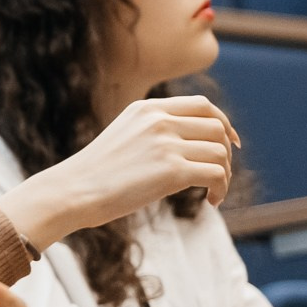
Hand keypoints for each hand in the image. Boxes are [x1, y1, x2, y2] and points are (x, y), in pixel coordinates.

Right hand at [1, 96, 237, 247]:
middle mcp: (159, 120)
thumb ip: (154, 128)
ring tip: (213, 191)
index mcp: (146, 108)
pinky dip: (221, 189)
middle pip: (218, 128)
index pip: (202, 106)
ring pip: (221, 153)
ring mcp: (166, 144)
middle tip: (221, 174)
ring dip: (226, 175)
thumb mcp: (124, 134)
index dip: (224, 123)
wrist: (74, 190)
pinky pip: (217, 175)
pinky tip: (210, 201)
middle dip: (227, 152)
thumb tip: (193, 140)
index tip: (231, 142)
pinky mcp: (172, 171)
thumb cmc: (97, 171)